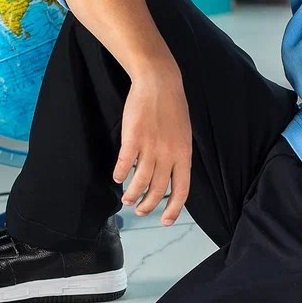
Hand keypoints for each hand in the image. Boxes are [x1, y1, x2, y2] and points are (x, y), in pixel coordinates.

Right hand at [113, 68, 191, 225]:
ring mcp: (150, 146)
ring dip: (132, 194)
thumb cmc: (171, 107)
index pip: (182, 190)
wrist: (159, 82)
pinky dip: (119, 174)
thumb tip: (165, 175)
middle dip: (148, 205)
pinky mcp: (133, 137)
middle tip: (140, 210)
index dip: (173, 209)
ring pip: (140, 181)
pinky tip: (117, 177)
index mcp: (184, 155)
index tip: (165, 221)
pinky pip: (124, 164)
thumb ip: (176, 156)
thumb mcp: (183, 134)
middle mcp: (169, 154)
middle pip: (158, 190)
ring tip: (127, 199)